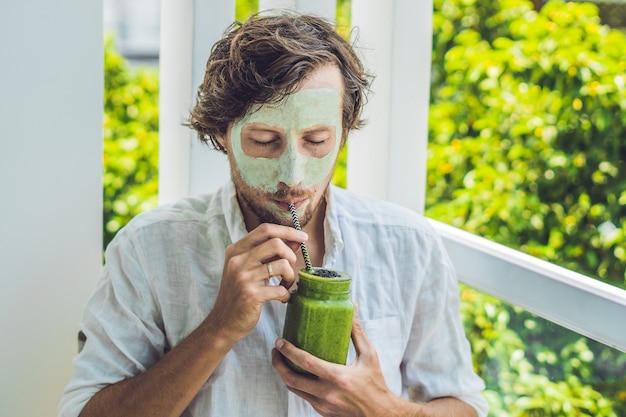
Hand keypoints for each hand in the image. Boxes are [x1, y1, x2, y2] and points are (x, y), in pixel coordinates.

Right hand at [206, 223, 307, 343]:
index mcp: (236, 250)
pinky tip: (281, 299)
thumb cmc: (239, 294)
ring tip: (286, 286)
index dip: (287, 231)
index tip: (303, 237)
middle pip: (276, 243)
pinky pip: (281, 289)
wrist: (223, 323)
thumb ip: (269, 253)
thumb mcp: (249, 269)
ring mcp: (243, 277)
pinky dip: (286, 295)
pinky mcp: (251, 295)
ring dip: (291, 277)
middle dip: (291, 255)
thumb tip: (295, 240)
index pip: (265, 229)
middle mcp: (238, 261)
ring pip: (283, 265)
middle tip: (289, 269)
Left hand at [272, 310, 399, 416]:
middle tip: (276, 350)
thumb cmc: (376, 383)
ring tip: (282, 359)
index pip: (306, 363)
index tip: (280, 341)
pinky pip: (303, 396)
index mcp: (339, 378)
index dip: (289, 351)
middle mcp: (328, 393)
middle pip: (292, 378)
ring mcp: (323, 405)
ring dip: (284, 373)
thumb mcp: (369, 355)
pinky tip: (297, 372)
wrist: (380, 414)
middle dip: (278, 363)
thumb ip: (357, 332)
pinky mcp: (322, 411)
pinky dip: (296, 383)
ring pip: (294, 389)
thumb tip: (352, 308)